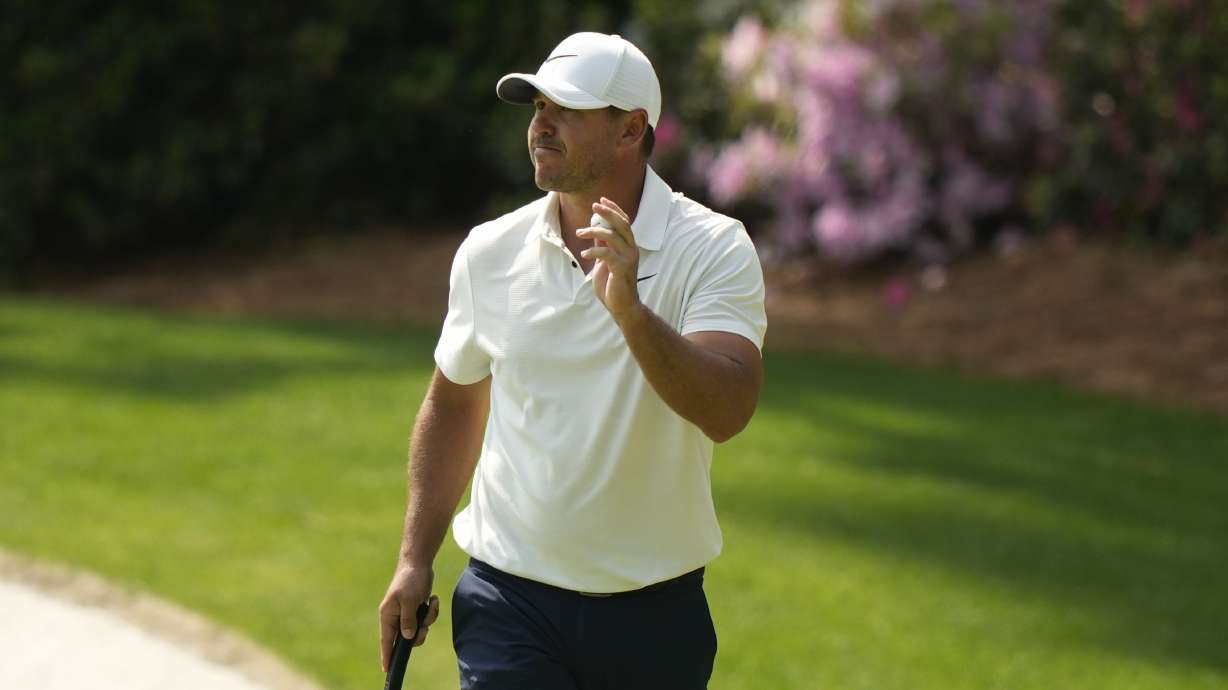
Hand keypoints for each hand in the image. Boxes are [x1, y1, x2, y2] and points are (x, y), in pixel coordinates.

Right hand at [378, 564, 440, 671]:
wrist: (418, 564)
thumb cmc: (410, 580)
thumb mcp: (409, 601)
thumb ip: (408, 620)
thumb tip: (407, 637)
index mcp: (387, 615)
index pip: (386, 640)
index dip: (386, 655)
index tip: (387, 669)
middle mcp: (394, 616)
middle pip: (406, 638)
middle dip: (419, 632)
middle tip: (425, 625)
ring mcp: (405, 613)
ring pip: (418, 629)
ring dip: (428, 619)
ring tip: (430, 603)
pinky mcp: (416, 609)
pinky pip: (425, 619)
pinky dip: (431, 611)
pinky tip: (433, 598)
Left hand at [576, 197, 640, 321]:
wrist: (622, 306)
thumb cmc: (613, 285)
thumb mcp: (606, 261)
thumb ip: (604, 245)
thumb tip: (596, 229)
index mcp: (629, 246)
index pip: (624, 222)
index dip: (614, 209)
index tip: (602, 199)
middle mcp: (632, 249)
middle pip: (622, 224)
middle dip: (608, 212)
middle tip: (594, 205)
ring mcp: (629, 259)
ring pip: (612, 236)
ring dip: (593, 231)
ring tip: (579, 233)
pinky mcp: (622, 269)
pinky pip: (606, 253)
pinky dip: (593, 251)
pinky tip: (584, 254)